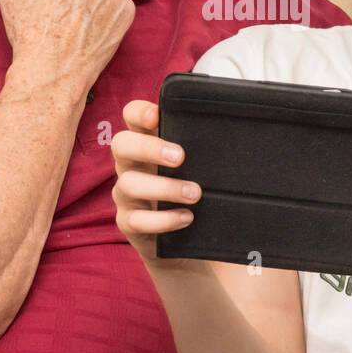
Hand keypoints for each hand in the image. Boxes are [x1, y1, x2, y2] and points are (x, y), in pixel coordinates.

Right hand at [111, 99, 202, 266]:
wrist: (179, 239)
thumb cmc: (187, 188)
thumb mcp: (193, 165)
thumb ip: (198, 149)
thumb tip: (230, 136)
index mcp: (145, 142)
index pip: (131, 117)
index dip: (139, 112)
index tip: (156, 116)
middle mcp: (129, 164)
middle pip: (121, 144)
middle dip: (149, 148)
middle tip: (180, 157)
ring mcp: (125, 193)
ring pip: (129, 183)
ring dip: (165, 188)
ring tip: (194, 193)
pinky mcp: (128, 221)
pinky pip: (136, 220)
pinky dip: (163, 219)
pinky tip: (186, 217)